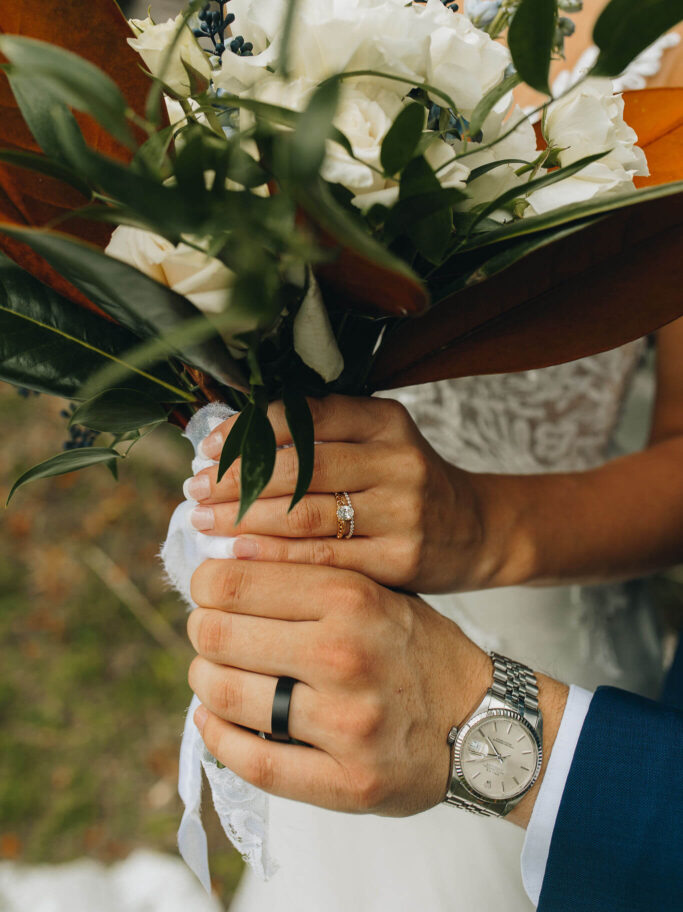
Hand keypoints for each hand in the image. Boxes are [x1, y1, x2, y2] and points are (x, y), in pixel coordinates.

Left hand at [185, 394, 494, 593]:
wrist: (475, 530)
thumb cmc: (406, 483)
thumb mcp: (378, 441)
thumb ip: (322, 435)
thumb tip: (231, 441)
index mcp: (385, 420)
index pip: (303, 416)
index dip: (247, 432)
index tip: (207, 448)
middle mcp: (397, 460)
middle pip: (298, 468)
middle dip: (235, 480)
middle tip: (193, 489)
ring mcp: (402, 511)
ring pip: (305, 515)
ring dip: (243, 520)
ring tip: (203, 522)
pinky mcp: (400, 560)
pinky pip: (324, 559)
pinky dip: (275, 559)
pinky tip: (239, 557)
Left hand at [186, 557, 491, 815]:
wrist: (481, 722)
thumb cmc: (416, 650)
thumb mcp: (376, 591)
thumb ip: (309, 579)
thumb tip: (222, 570)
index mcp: (351, 598)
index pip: (236, 582)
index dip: (206, 584)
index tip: (207, 589)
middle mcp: (345, 656)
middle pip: (219, 636)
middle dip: (202, 631)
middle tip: (209, 633)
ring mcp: (345, 724)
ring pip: (225, 696)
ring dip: (205, 681)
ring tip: (213, 675)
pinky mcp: (346, 782)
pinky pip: (253, 762)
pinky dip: (218, 738)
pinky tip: (213, 720)